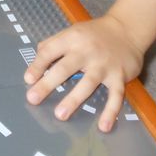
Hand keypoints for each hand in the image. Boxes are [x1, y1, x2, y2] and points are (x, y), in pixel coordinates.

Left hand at [24, 14, 144, 131]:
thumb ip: (53, 45)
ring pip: (87, 83)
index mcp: (71, 39)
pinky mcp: (120, 76)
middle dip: (48, 84)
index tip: (28, 80)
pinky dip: (111, 111)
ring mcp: (104, 65)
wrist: (127, 29)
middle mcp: (86, 51)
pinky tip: (103, 126)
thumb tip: (36, 63)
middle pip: (64, 68)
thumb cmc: (94, 34)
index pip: (50, 51)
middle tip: (33, 98)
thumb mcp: (72, 32)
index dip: (37, 65)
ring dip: (73, 99)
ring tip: (60, 114)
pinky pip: (116, 96)